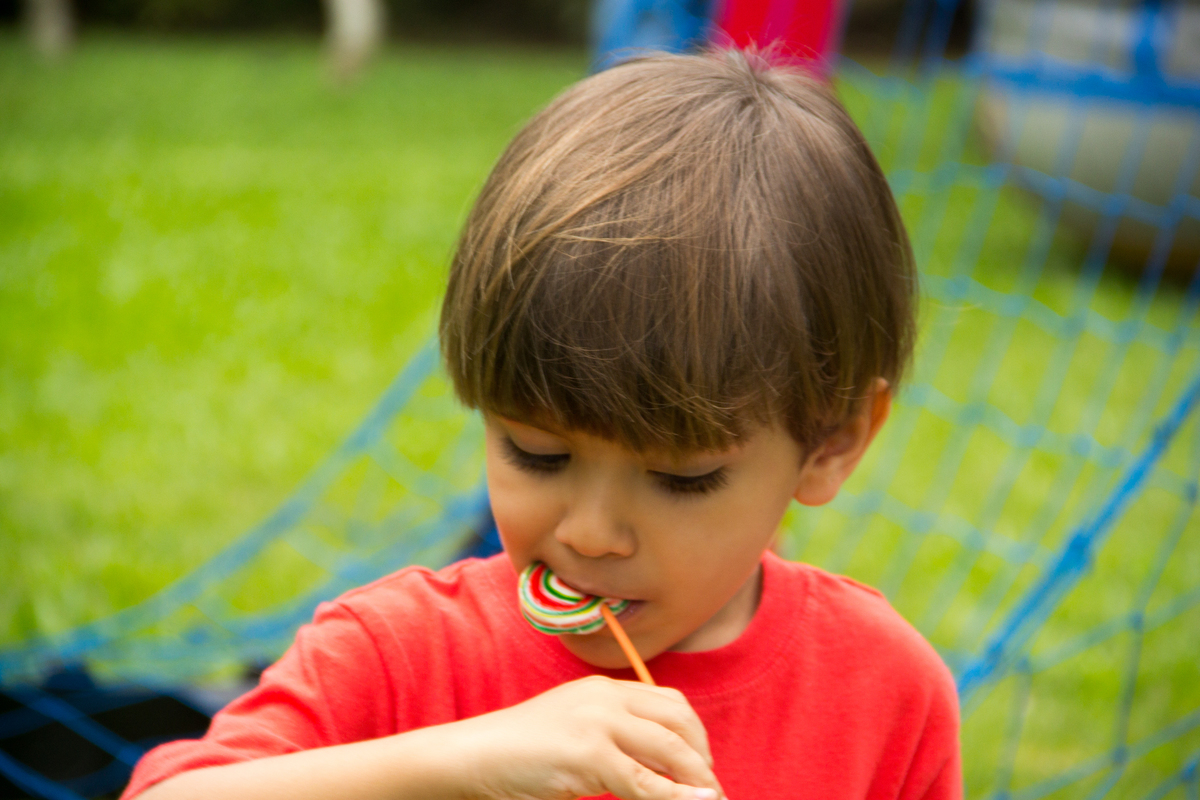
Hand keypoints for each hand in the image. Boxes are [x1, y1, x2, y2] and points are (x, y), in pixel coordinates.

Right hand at [451, 675, 724, 799]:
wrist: (475, 755)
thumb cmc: (522, 753)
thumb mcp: (575, 734)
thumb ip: (615, 738)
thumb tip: (662, 767)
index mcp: (604, 688)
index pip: (669, 701)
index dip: (695, 734)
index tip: (703, 766)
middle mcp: (606, 697)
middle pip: (679, 719)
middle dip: (703, 756)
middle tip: (710, 788)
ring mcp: (598, 723)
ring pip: (670, 749)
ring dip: (698, 780)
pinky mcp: (589, 755)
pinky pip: (646, 783)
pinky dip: (674, 798)